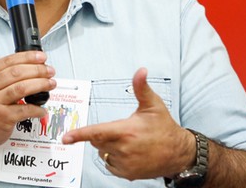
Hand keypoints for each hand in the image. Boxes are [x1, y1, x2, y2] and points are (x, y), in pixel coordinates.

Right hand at [0, 51, 55, 151]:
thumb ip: (2, 77)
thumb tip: (29, 68)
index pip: (8, 61)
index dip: (27, 57)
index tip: (41, 57)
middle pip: (16, 73)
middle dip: (37, 70)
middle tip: (49, 71)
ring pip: (21, 88)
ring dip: (40, 84)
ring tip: (50, 84)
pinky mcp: (3, 118)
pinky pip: (24, 110)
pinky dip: (36, 108)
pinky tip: (42, 109)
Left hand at [62, 68, 195, 180]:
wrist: (179, 154)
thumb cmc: (164, 128)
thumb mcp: (153, 105)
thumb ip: (141, 87)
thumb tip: (141, 71)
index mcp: (126, 131)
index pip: (96, 132)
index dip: (79, 134)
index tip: (65, 138)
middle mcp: (123, 149)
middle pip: (97, 141)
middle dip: (102, 134)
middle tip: (120, 130)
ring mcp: (125, 164)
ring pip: (102, 152)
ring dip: (108, 146)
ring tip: (129, 142)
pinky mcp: (127, 174)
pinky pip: (110, 164)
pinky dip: (114, 158)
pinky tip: (129, 152)